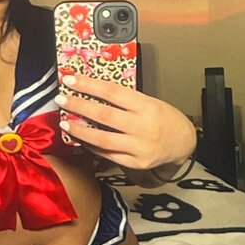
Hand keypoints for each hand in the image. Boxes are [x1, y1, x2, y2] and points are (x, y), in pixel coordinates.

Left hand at [55, 74, 195, 171]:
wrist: (184, 143)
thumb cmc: (166, 117)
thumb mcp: (150, 101)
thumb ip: (125, 100)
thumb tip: (94, 93)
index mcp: (146, 106)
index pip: (112, 92)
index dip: (89, 85)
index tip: (70, 80)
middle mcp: (143, 127)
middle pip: (104, 115)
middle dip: (79, 106)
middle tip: (61, 99)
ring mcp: (139, 148)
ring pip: (102, 139)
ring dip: (80, 130)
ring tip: (65, 122)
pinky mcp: (136, 164)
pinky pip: (108, 155)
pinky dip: (92, 147)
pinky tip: (81, 140)